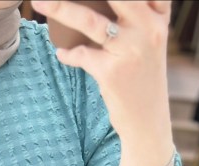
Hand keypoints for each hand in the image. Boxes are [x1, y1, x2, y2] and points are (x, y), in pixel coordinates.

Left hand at [30, 0, 172, 144]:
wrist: (148, 120)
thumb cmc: (144, 78)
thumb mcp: (150, 42)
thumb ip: (137, 17)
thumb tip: (97, 3)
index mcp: (157, 18)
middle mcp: (148, 30)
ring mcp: (130, 51)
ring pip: (90, 22)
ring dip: (60, 9)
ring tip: (40, 3)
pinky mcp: (112, 73)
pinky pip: (82, 56)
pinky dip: (68, 55)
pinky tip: (62, 54)